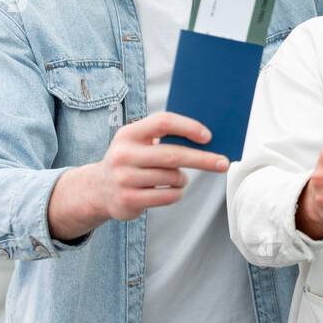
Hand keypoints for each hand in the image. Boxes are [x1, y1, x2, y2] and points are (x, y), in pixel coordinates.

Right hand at [94, 111, 228, 220]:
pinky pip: (168, 196)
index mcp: (128, 134)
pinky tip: (170, 190)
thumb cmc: (133, 161)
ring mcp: (124, 178)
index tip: (208, 136)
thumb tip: (207, 140)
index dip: (188, 127)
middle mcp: (123, 154)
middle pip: (173, 155)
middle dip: (203, 159)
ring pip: (173, 178)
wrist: (99, 189)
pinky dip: (177, 193)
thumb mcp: (139, 143)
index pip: (162, 122)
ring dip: (183, 179)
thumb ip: (165, 138)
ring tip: (178, 177)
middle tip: (223, 163)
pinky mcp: (128, 200)